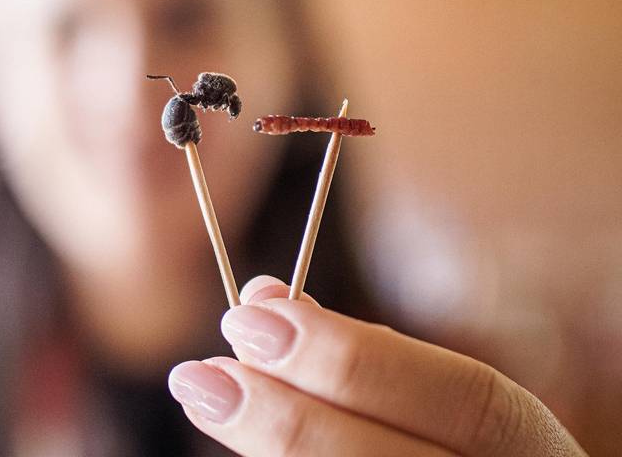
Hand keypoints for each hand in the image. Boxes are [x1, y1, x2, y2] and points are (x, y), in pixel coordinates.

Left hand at [168, 276, 586, 455]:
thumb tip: (263, 297)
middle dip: (292, 419)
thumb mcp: (423, 398)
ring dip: (269, 450)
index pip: (470, 401)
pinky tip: (240, 444)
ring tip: (203, 395)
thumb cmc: (438, 441)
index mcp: (534, 452)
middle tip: (204, 370)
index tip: (255, 315)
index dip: (359, 357)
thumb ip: (359, 356)